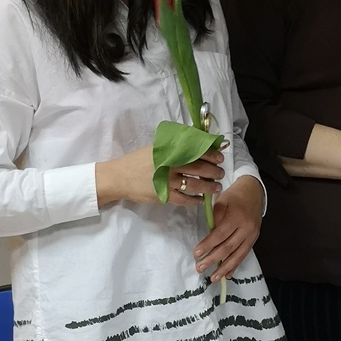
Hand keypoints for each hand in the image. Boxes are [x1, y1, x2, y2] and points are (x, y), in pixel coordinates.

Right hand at [95, 147, 224, 207]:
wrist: (120, 177)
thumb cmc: (139, 160)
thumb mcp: (156, 147)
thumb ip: (174, 145)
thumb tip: (196, 141)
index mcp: (169, 152)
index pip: (195, 151)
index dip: (210, 154)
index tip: (220, 157)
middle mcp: (170, 166)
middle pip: (198, 169)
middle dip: (213, 172)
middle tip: (221, 173)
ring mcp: (167, 182)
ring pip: (194, 185)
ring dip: (208, 187)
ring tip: (216, 187)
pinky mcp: (164, 196)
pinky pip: (184, 200)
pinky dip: (195, 200)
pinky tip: (201, 200)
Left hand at [194, 175, 262, 281]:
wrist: (254, 192)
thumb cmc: (234, 196)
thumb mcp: (222, 201)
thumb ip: (216, 219)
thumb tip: (209, 238)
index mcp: (237, 216)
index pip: (220, 234)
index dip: (207, 245)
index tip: (196, 253)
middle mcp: (246, 228)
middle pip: (228, 247)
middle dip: (213, 259)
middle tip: (200, 268)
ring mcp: (252, 235)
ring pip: (237, 255)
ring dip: (224, 268)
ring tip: (213, 278)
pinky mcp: (254, 240)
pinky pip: (244, 255)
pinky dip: (235, 266)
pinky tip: (227, 275)